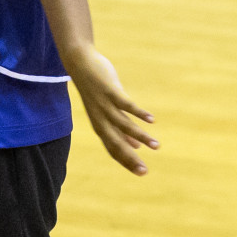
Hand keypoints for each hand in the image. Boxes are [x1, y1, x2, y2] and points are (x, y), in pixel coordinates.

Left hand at [65, 45, 157, 175]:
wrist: (80, 64)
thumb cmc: (96, 89)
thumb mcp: (109, 112)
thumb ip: (121, 128)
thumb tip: (135, 146)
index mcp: (100, 126)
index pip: (113, 150)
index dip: (126, 162)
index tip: (141, 173)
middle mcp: (100, 119)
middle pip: (116, 143)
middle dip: (131, 158)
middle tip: (145, 171)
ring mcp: (104, 105)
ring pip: (124, 125)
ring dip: (141, 137)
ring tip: (156, 146)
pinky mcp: (110, 91)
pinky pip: (126, 105)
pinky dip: (139, 113)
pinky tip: (151, 120)